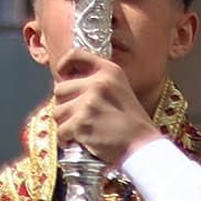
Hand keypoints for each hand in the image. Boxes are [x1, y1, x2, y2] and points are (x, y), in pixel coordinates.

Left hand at [51, 50, 157, 168]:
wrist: (143, 146)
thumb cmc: (132, 123)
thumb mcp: (121, 89)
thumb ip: (98, 81)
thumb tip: (67, 84)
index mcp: (109, 71)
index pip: (75, 55)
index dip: (63, 64)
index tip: (62, 75)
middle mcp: (98, 83)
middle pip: (60, 89)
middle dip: (65, 104)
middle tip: (79, 116)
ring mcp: (88, 103)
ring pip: (58, 111)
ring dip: (66, 123)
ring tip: (82, 130)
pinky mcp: (82, 123)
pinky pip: (61, 130)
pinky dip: (66, 139)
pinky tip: (78, 141)